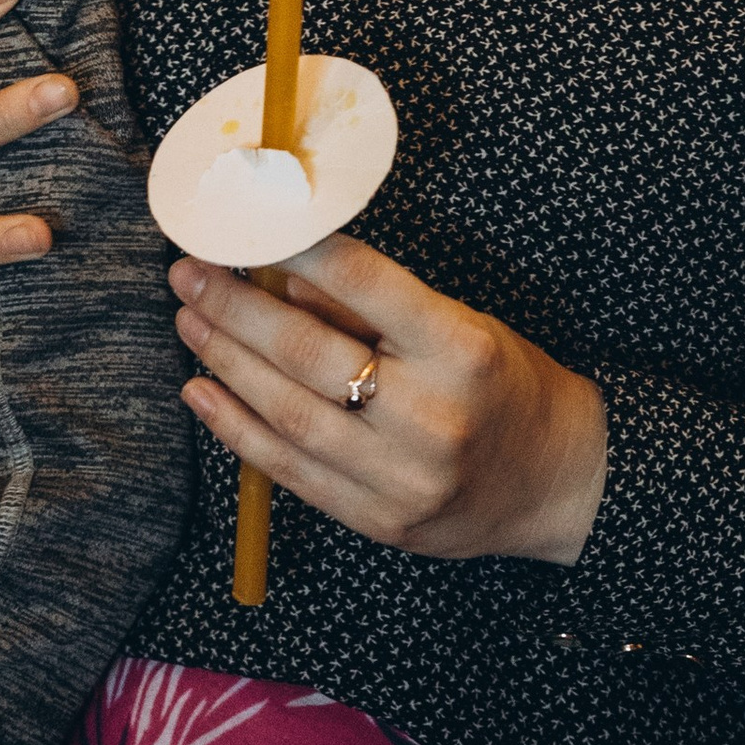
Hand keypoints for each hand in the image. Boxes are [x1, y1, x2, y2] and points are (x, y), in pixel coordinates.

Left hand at [170, 232, 606, 564]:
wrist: (555, 482)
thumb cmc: (503, 383)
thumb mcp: (458, 324)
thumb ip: (374, 307)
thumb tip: (282, 271)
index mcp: (460, 349)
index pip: (364, 285)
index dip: (296, 250)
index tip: (245, 223)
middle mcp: (432, 416)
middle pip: (310, 355)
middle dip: (236, 309)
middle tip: (189, 272)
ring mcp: (403, 478)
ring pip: (290, 414)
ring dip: (227, 363)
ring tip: (189, 320)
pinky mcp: (380, 521)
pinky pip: (292, 473)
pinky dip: (237, 431)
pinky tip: (202, 392)